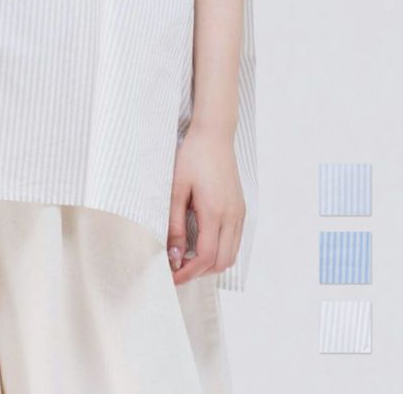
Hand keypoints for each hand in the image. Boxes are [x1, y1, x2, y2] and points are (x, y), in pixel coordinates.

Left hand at [166, 122, 244, 284]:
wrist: (214, 136)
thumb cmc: (192, 157)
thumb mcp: (176, 189)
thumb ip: (175, 224)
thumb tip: (174, 254)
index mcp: (215, 212)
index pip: (206, 257)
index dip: (189, 272)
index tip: (172, 276)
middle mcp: (232, 217)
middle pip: (222, 262)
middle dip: (200, 272)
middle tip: (177, 269)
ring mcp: (239, 214)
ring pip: (231, 254)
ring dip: (211, 263)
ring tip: (187, 258)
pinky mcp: (240, 209)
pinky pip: (234, 241)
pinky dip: (220, 250)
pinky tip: (201, 243)